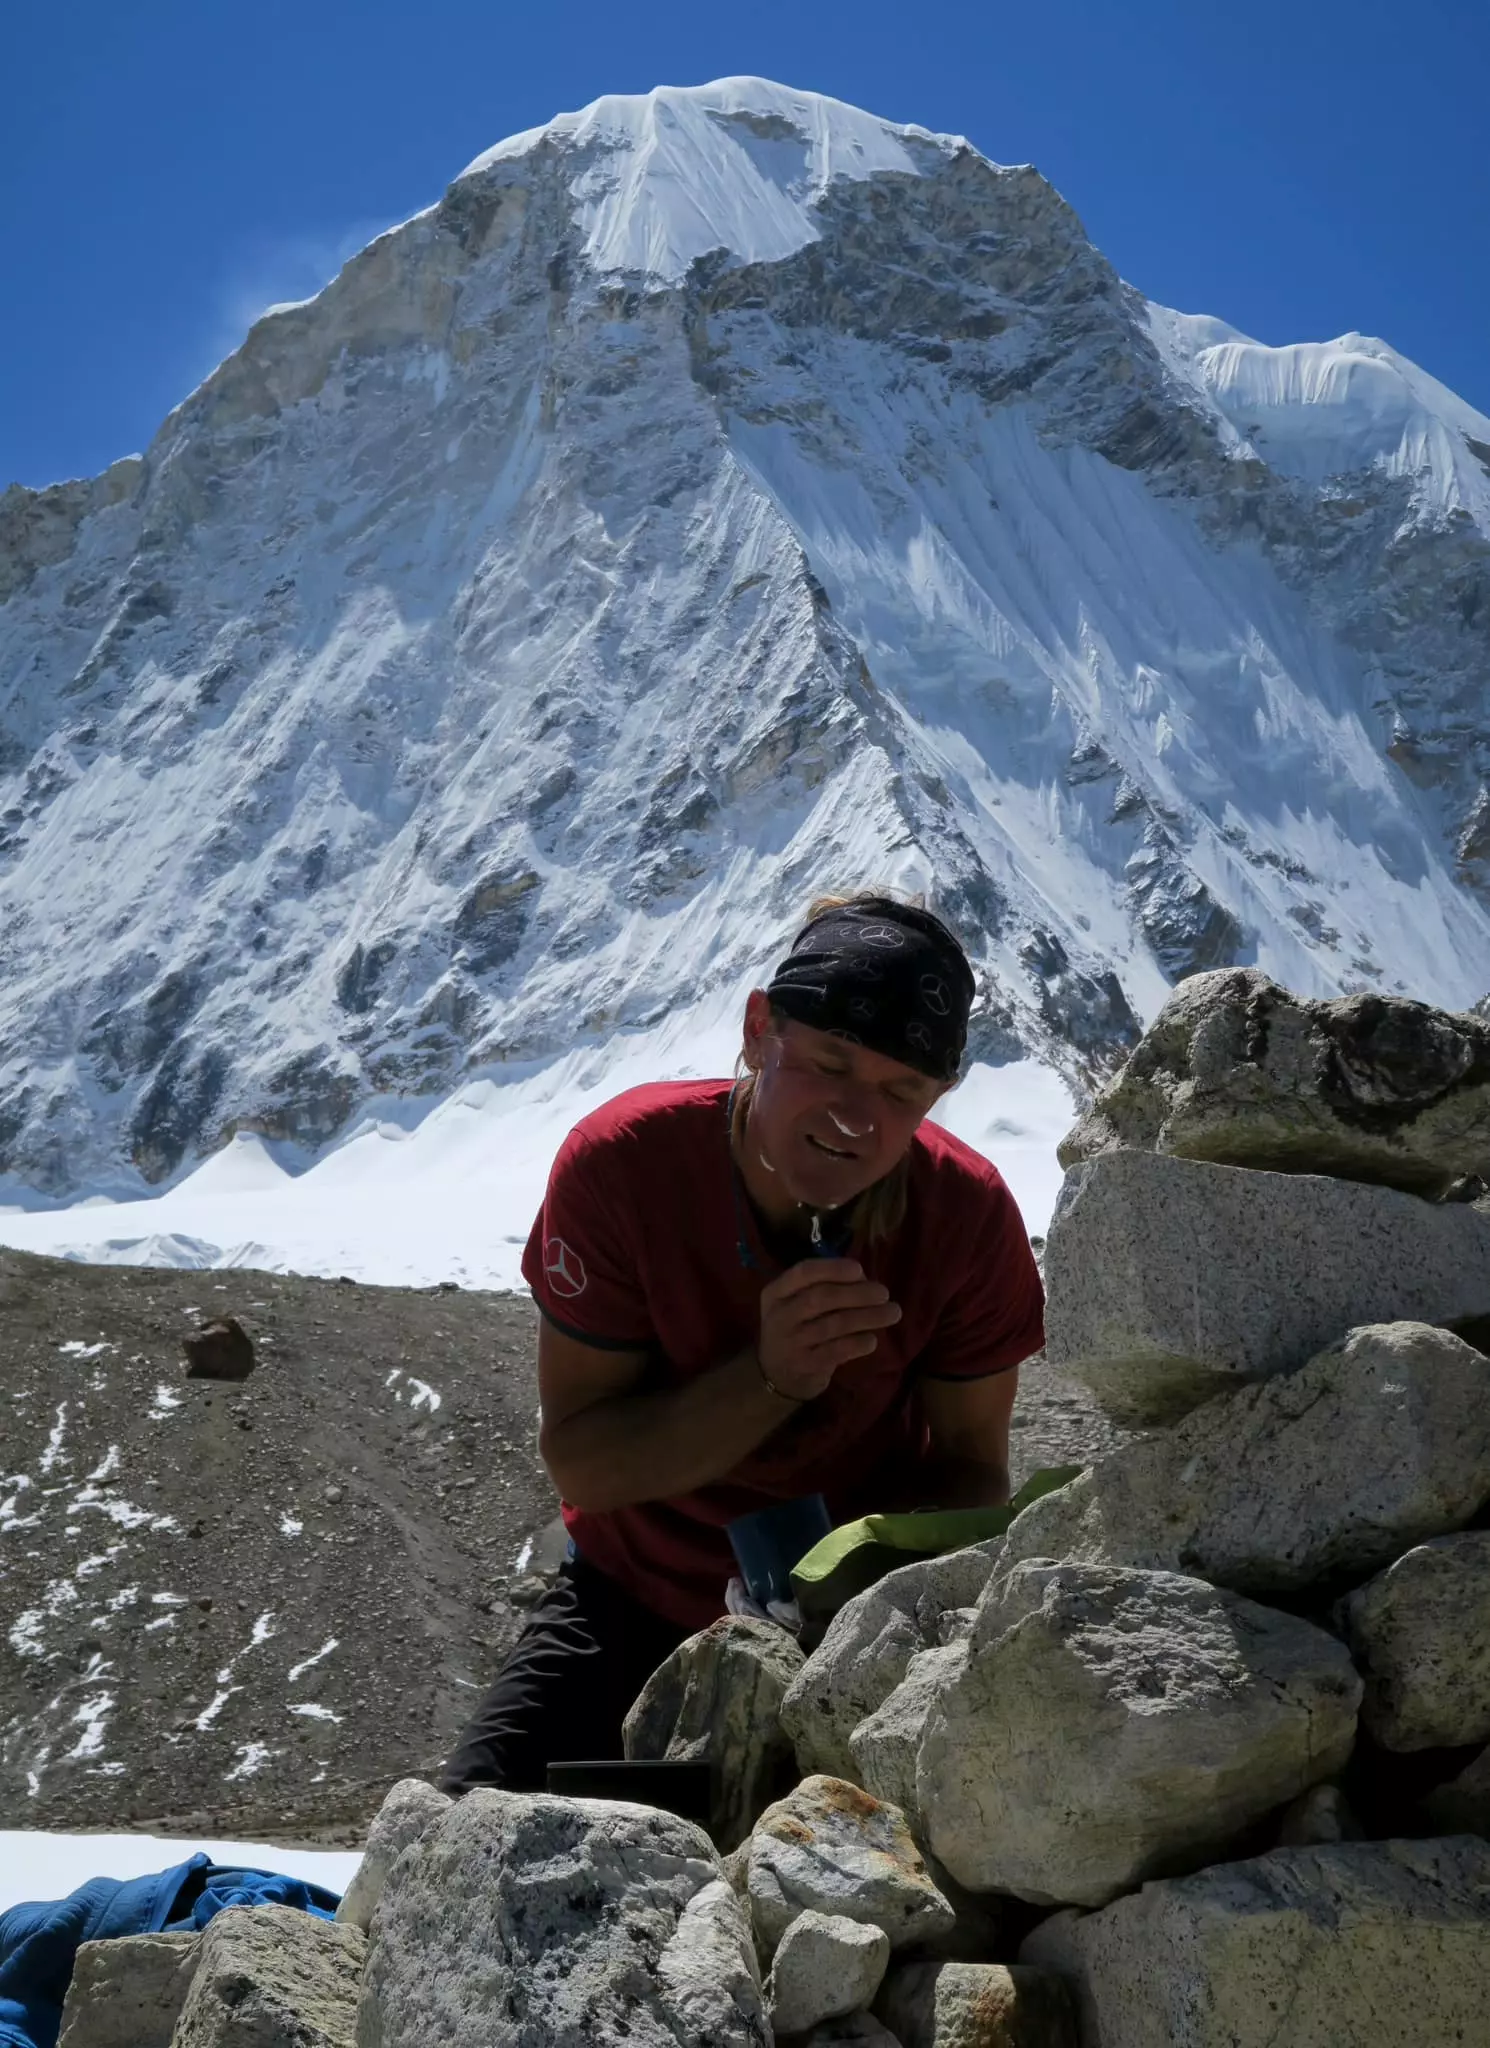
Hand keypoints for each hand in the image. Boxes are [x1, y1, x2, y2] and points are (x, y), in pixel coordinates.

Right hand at [757, 1258, 902, 1401]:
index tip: (859, 1268)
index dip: (833, 1268)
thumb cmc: (795, 1329)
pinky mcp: (806, 1365)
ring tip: (892, 1313)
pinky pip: (837, 1351)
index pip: (803, 1272)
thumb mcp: (794, 1304)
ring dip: (867, 1317)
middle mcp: (780, 1316)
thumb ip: (822, 1287)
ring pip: (833, 1325)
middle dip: (857, 1293)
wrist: (777, 1375)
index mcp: (776, 1293)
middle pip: (821, 1298)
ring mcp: (792, 1343)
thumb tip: (863, 1278)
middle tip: (884, 1293)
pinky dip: (858, 1343)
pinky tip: (873, 1340)